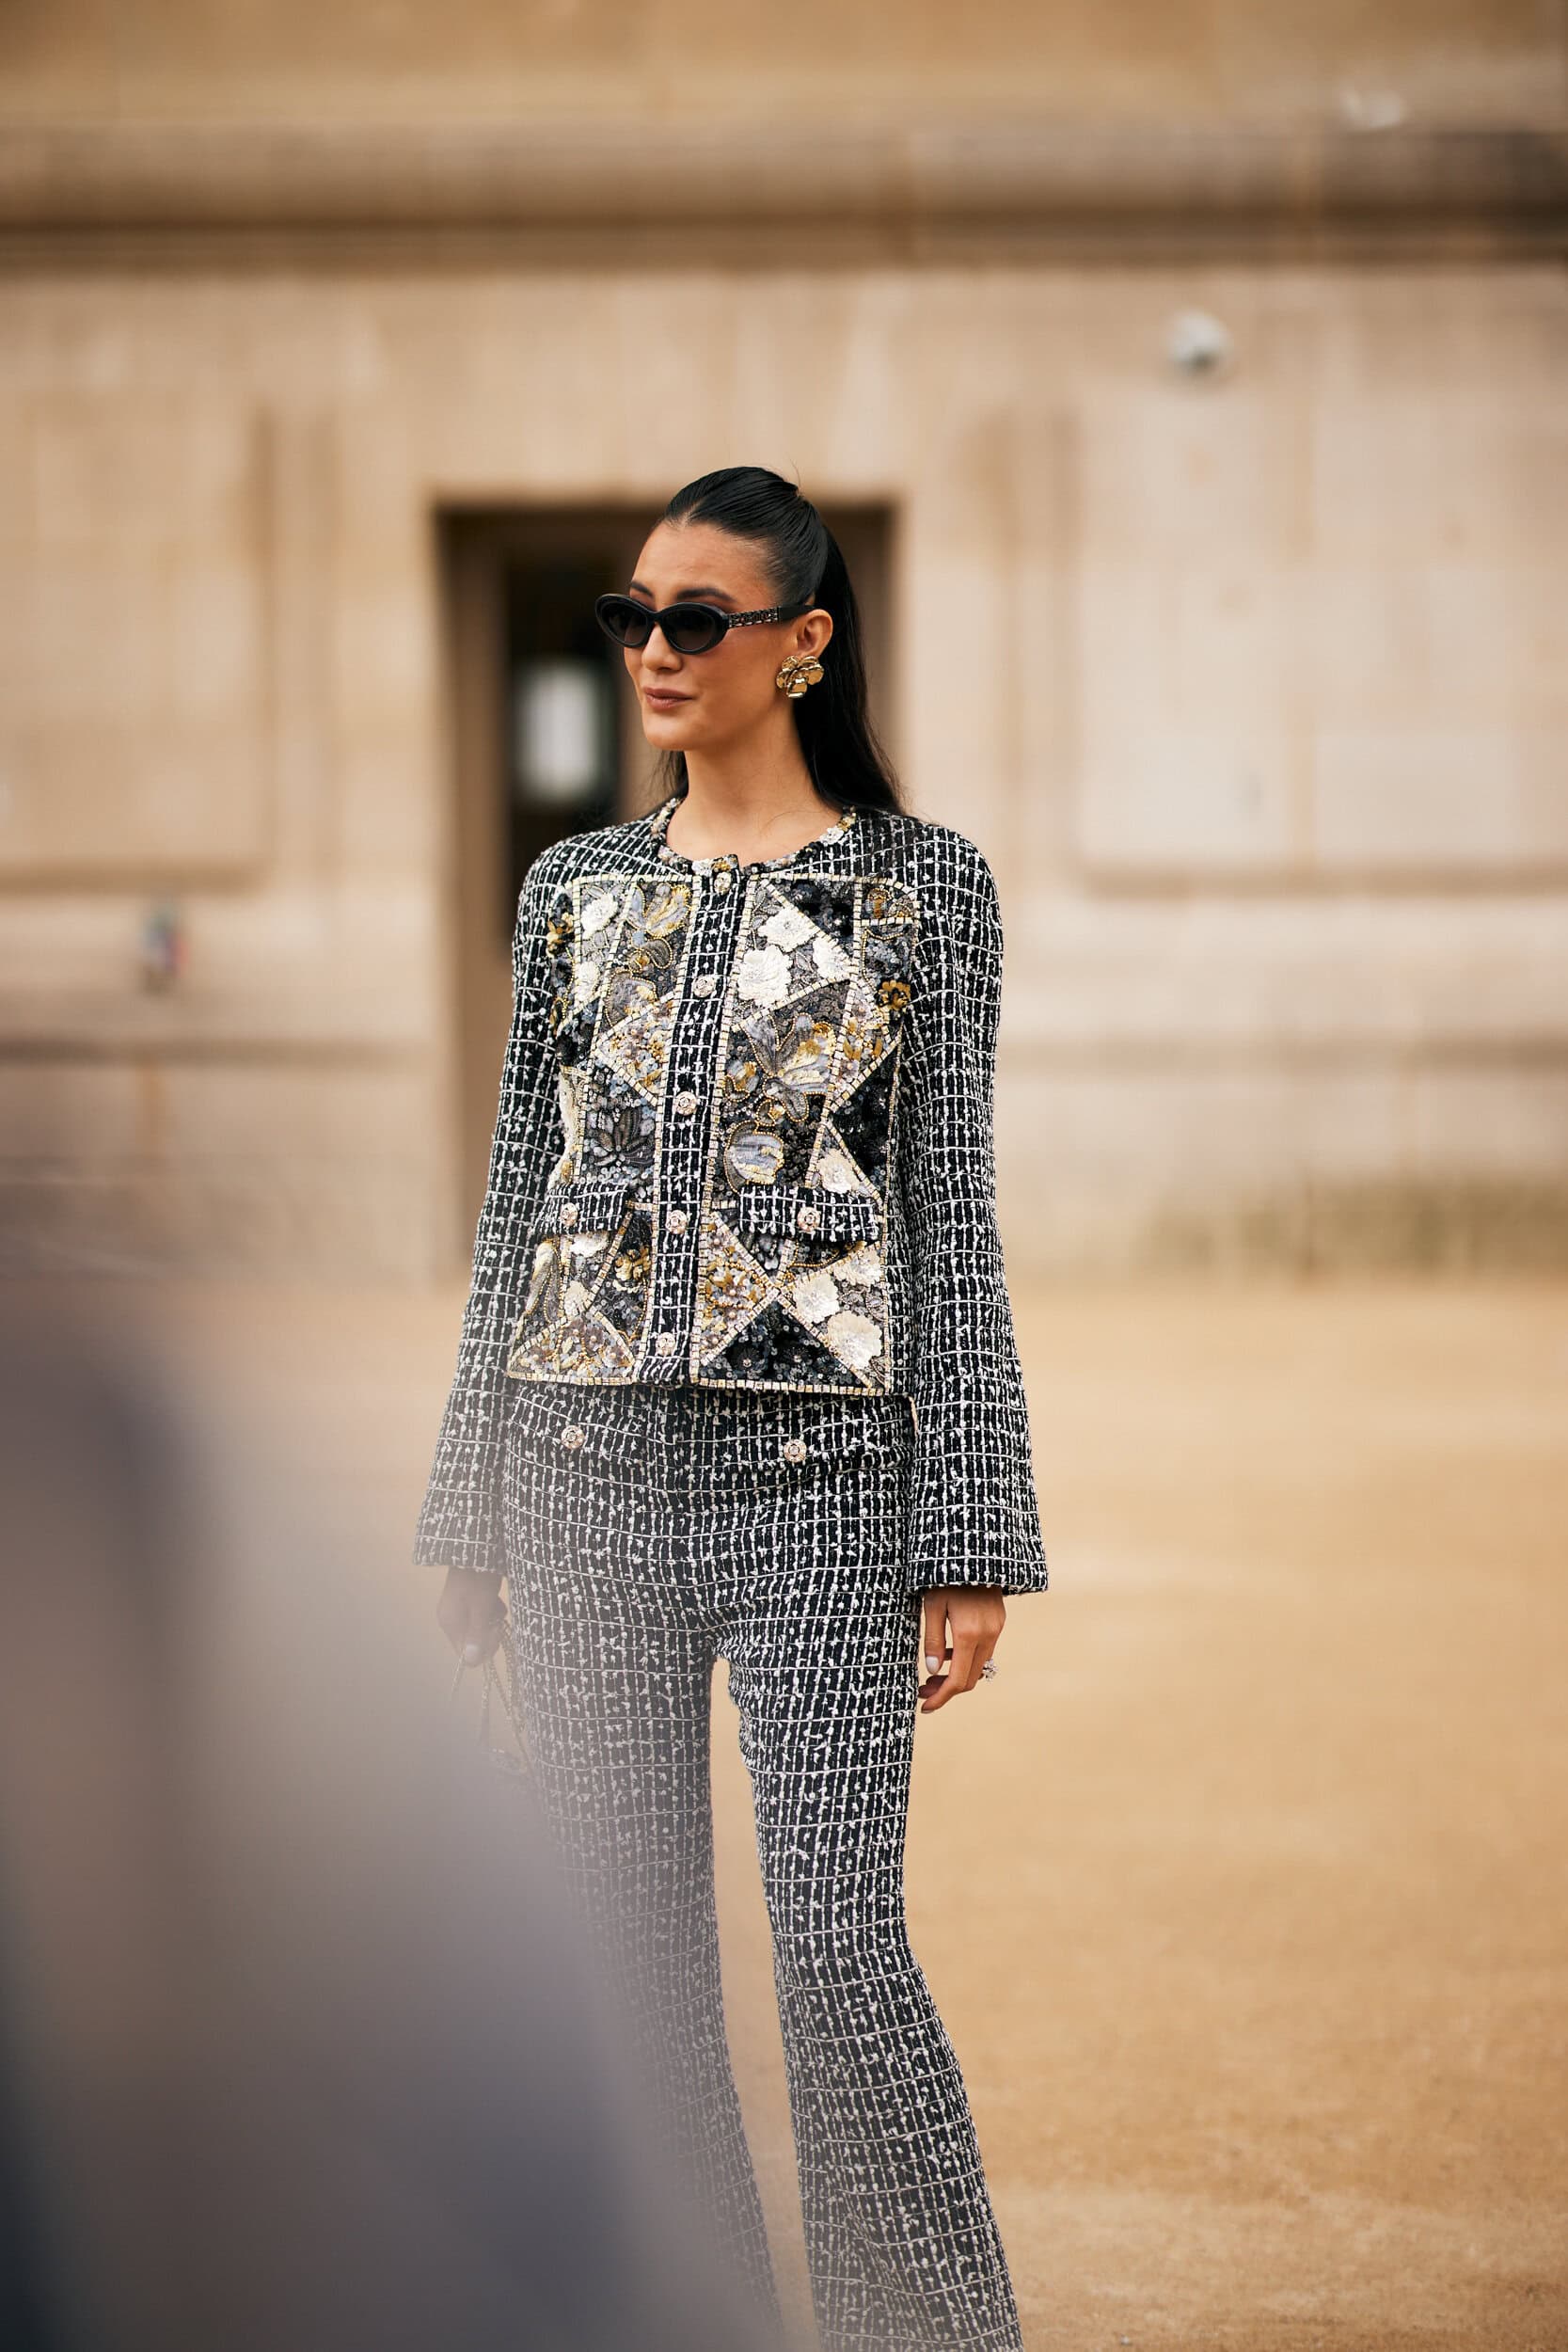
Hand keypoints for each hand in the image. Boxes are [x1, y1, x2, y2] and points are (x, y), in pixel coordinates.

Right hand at [436, 1565, 507, 1665]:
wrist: (475, 1548)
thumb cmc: (479, 1576)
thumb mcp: (481, 1606)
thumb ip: (477, 1634)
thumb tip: (472, 1661)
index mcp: (450, 1623)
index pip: (466, 1656)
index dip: (484, 1648)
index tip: (495, 1631)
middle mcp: (450, 1620)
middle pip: (473, 1644)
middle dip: (489, 1634)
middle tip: (497, 1617)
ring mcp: (458, 1611)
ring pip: (479, 1630)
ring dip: (492, 1621)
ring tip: (495, 1603)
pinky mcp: (466, 1603)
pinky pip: (481, 1617)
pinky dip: (490, 1611)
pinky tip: (494, 1598)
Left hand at [918, 1587, 1004, 1711]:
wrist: (974, 1550)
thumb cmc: (944, 1575)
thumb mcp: (931, 1605)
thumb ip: (933, 1639)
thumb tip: (933, 1671)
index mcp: (969, 1633)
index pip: (957, 1681)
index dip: (941, 1698)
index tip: (924, 1707)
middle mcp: (988, 1634)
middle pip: (970, 1679)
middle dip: (946, 1691)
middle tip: (923, 1691)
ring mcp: (997, 1628)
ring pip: (979, 1666)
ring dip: (957, 1675)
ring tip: (932, 1675)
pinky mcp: (999, 1621)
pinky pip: (984, 1650)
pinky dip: (967, 1660)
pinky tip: (950, 1653)